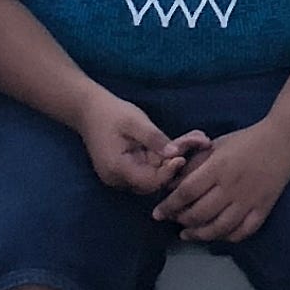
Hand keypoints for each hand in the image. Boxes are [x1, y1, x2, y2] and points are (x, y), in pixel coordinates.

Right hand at [78, 95, 201, 194]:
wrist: (87, 109)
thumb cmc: (110, 113)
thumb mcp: (134, 121)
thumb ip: (155, 139)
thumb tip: (176, 154)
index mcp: (118, 169)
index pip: (150, 181)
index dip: (169, 171)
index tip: (184, 156)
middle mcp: (120, 178)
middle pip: (156, 179)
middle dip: (178, 163)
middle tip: (201, 145)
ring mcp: (124, 175)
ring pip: (157, 172)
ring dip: (176, 157)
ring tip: (200, 140)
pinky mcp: (129, 168)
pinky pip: (151, 166)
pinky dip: (167, 155)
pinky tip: (187, 141)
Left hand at [152, 123, 289, 242]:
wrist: (283, 141)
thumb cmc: (245, 140)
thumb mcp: (216, 146)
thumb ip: (195, 164)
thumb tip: (172, 183)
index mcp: (218, 167)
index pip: (187, 192)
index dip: (169, 205)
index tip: (158, 213)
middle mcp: (232, 187)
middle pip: (199, 213)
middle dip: (181, 220)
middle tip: (173, 220)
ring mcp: (249, 200)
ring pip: (219, 228)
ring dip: (199, 234)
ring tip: (188, 234)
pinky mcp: (263, 209)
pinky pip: (242, 232)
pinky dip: (227, 238)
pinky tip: (216, 235)